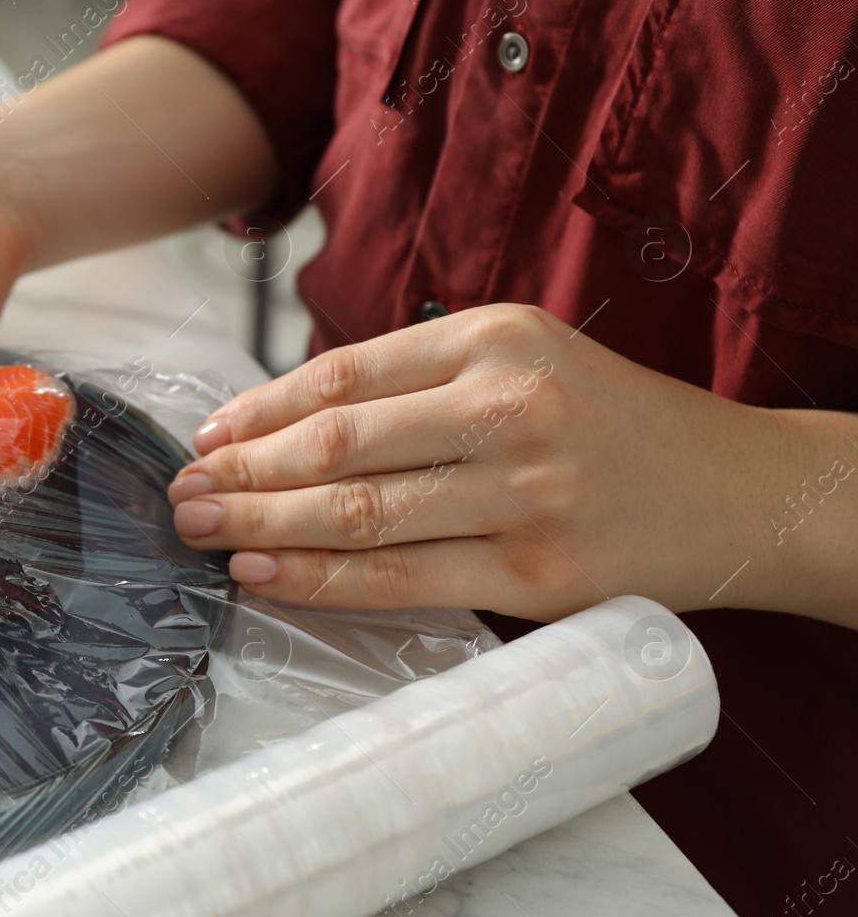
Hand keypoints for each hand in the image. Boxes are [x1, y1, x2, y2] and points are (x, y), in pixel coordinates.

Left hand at [167, 303, 803, 621]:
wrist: (735, 489)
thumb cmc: (607, 421)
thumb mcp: (522, 357)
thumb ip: (417, 378)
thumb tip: (283, 420)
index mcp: (493, 339)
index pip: (343, 377)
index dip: (259, 411)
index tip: (207, 438)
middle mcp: (508, 406)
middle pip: (337, 445)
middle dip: (242, 473)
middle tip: (182, 494)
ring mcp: (525, 492)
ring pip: (358, 513)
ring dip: (263, 526)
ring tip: (202, 533)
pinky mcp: (536, 571)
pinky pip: (400, 578)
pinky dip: (320, 578)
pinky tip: (265, 573)